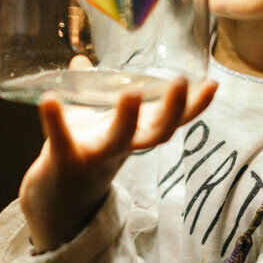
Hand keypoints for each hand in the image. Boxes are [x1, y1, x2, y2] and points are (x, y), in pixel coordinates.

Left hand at [20, 77, 217, 252]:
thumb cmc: (79, 153)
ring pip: (118, 141)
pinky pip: (62, 140)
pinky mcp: (64, 161)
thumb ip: (89, 91)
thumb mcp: (89, 120)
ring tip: (130, 93)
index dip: (194, 106)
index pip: (171, 120)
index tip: (213, 85)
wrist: (55, 201)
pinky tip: (49, 100)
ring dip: (126, 119)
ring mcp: (95, 155)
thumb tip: (81, 61)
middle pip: (157, 133)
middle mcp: (122, 147)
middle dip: (172, 111)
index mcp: (134, 135)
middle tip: (181, 83)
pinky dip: (55, 120)